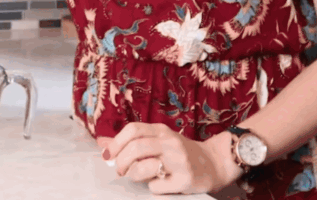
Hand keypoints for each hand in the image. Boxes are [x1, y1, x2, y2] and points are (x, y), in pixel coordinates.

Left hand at [97, 123, 236, 194]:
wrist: (214, 163)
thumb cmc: (179, 152)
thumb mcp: (158, 140)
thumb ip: (132, 140)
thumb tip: (102, 144)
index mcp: (161, 131)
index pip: (133, 129)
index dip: (116, 142)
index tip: (108, 155)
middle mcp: (170, 143)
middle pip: (136, 148)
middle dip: (121, 162)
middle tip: (119, 171)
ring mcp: (179, 161)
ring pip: (144, 167)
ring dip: (134, 174)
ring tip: (137, 176)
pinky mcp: (186, 180)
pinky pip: (157, 186)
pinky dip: (152, 187)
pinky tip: (159, 184)